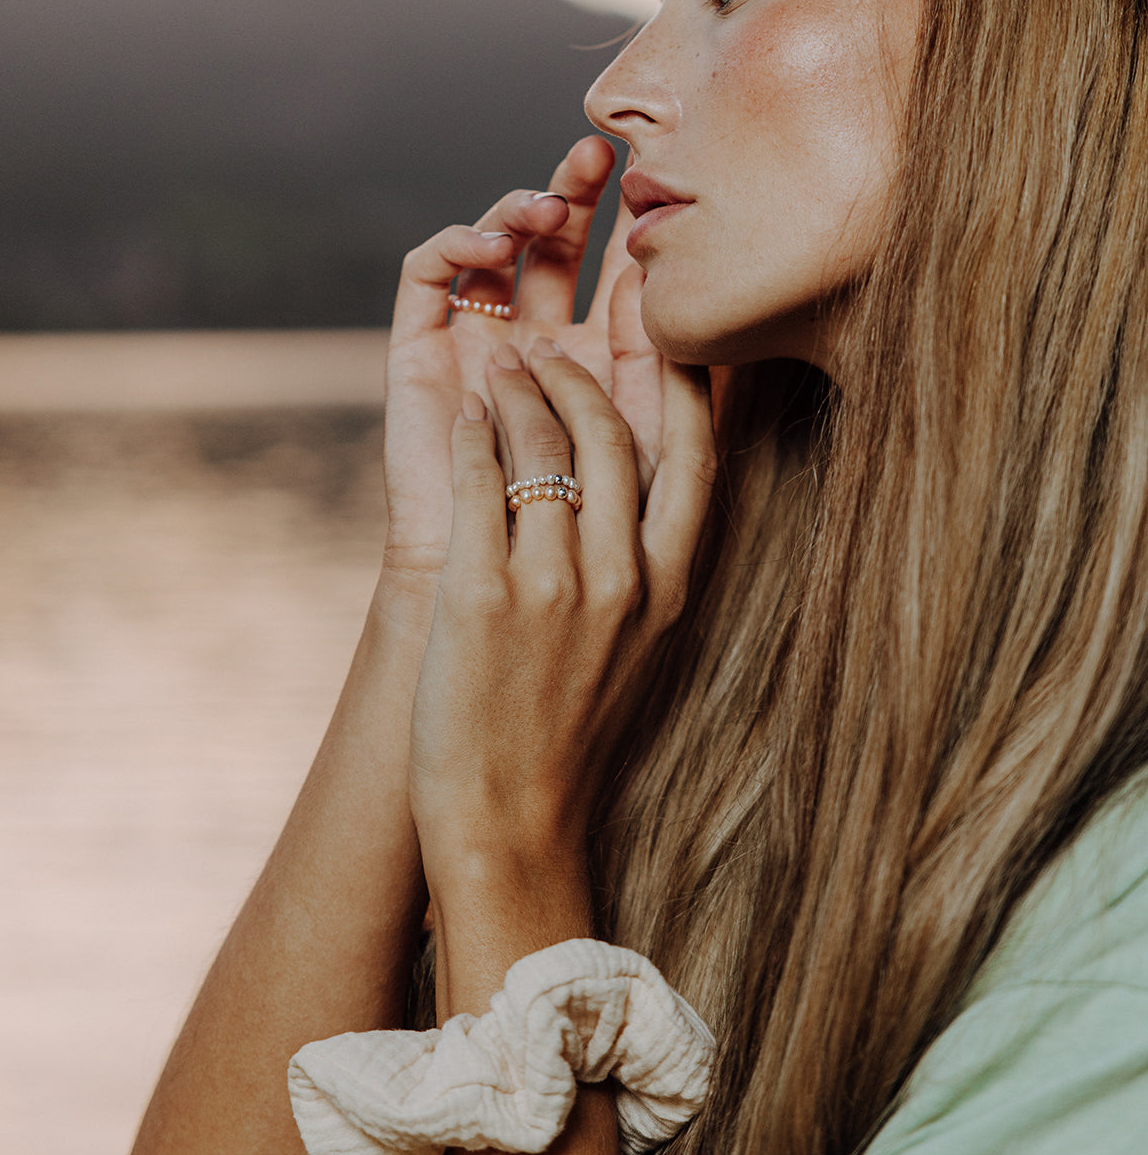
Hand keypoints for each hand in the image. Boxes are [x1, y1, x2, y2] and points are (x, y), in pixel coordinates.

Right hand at [380, 135, 657, 601]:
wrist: (499, 584)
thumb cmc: (582, 526)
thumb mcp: (646, 440)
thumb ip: (674, 374)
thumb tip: (700, 286)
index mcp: (591, 360)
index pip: (611, 271)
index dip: (632, 225)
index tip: (663, 182)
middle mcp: (533, 340)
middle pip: (554, 244)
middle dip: (579, 192)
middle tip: (606, 155)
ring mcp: (475, 339)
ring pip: (495, 244)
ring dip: (521, 209)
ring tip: (552, 206)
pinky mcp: (421, 346)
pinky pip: (431, 272)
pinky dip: (460, 241)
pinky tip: (497, 242)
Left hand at [408, 337, 715, 952]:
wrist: (512, 819)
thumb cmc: (570, 729)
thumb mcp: (639, 646)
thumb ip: (645, 566)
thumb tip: (638, 490)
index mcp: (668, 586)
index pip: (693, 455)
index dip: (681, 382)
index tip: (657, 336)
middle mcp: (621, 578)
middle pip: (611, 432)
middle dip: (575, 373)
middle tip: (544, 351)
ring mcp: (553, 586)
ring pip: (543, 444)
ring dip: (517, 391)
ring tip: (497, 371)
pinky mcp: (481, 596)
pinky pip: (478, 483)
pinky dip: (470, 436)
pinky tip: (462, 418)